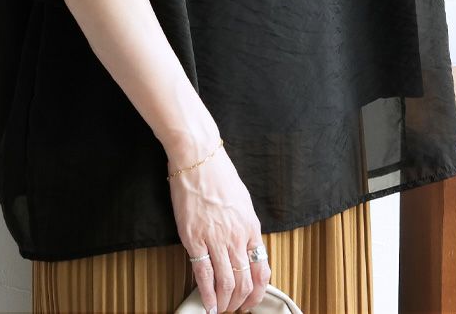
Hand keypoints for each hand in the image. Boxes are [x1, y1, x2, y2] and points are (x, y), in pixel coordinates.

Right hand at [166, 139, 270, 313]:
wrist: (197, 156)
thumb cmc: (218, 174)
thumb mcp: (242, 201)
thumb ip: (244, 226)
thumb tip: (244, 246)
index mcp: (251, 227)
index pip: (261, 271)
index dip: (257, 293)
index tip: (250, 302)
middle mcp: (236, 236)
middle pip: (244, 282)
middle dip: (239, 303)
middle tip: (233, 309)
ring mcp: (215, 238)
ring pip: (226, 283)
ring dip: (224, 303)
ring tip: (219, 310)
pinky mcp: (193, 238)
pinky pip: (203, 274)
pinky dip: (206, 294)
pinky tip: (206, 305)